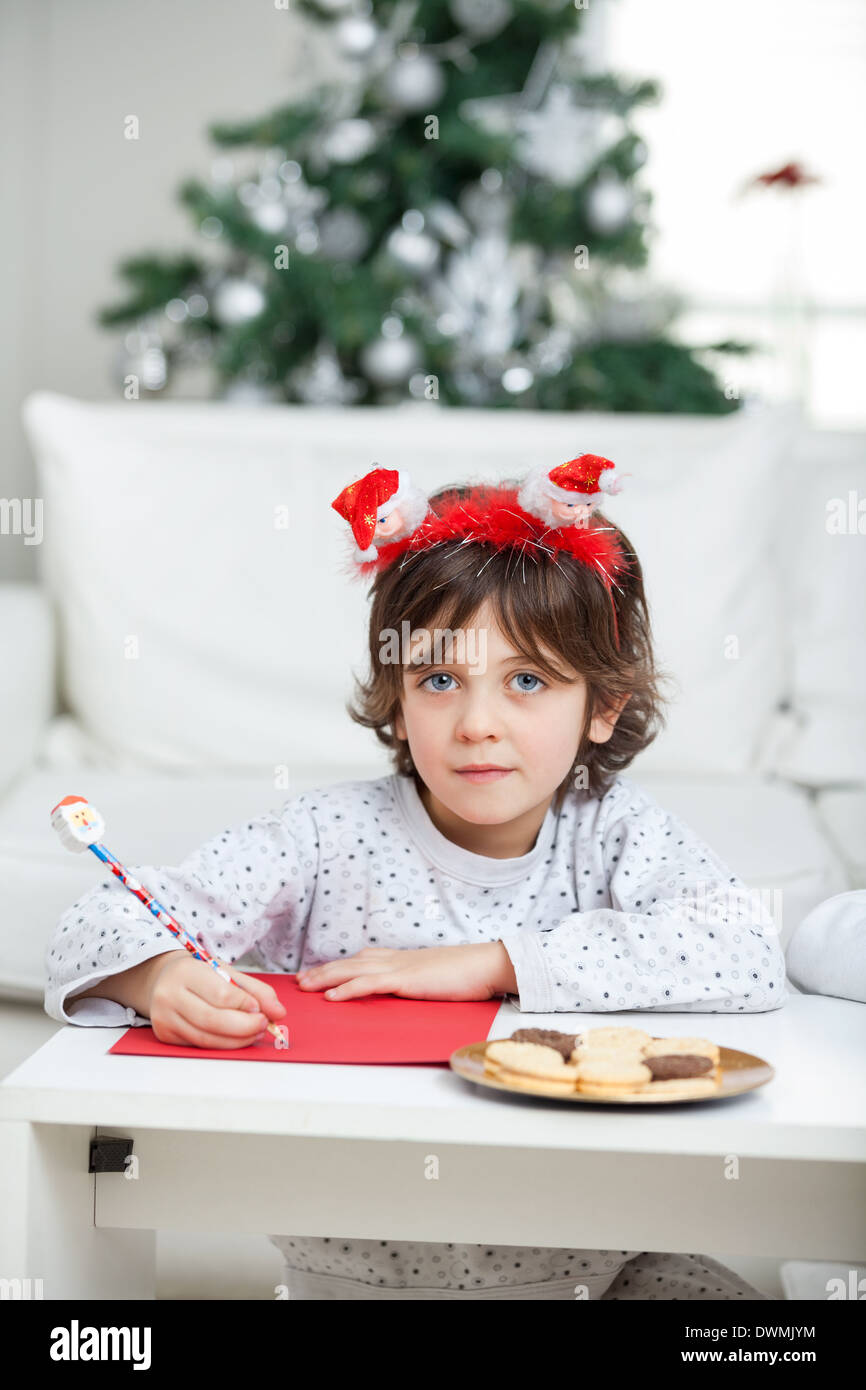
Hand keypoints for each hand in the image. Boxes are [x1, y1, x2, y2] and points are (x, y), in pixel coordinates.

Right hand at [147, 952, 285, 1048]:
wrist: (163, 979)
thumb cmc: (200, 974)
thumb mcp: (227, 972)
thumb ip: (256, 990)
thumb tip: (279, 1012)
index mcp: (186, 972)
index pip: (220, 994)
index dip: (244, 1005)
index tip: (260, 1009)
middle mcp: (169, 995)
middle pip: (213, 1020)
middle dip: (244, 1027)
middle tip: (263, 1024)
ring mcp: (164, 1017)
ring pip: (206, 1038)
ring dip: (237, 1040)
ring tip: (254, 1032)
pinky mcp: (165, 1035)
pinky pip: (199, 1045)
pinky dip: (222, 1044)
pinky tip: (236, 1038)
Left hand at [296, 942, 516, 1002]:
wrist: (486, 965)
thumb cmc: (466, 974)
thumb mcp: (434, 977)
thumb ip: (416, 981)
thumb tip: (406, 991)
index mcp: (402, 958)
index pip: (362, 959)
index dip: (338, 965)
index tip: (318, 972)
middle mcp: (395, 959)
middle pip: (350, 963)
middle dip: (323, 971)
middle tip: (299, 981)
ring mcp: (399, 968)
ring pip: (353, 971)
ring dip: (325, 978)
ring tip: (305, 987)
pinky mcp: (405, 980)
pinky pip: (370, 984)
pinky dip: (348, 989)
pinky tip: (332, 996)